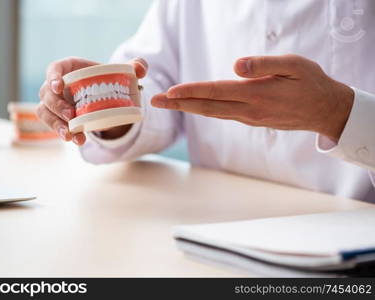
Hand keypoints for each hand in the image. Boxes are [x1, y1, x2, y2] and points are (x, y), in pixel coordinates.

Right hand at [37, 57, 147, 145]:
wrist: (107, 98)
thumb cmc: (110, 80)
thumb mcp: (124, 72)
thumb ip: (136, 66)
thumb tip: (140, 69)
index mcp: (69, 68)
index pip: (54, 68)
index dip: (53, 76)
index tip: (59, 86)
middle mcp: (57, 85)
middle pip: (47, 93)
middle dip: (56, 105)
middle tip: (70, 115)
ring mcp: (54, 103)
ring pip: (45, 112)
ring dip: (55, 124)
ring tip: (70, 134)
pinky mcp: (57, 118)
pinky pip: (53, 125)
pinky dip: (62, 133)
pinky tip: (77, 140)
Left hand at [151, 54, 353, 140]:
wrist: (324, 110)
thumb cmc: (311, 84)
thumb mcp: (294, 66)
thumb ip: (264, 65)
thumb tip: (235, 66)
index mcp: (256, 94)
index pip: (215, 92)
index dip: (191, 91)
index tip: (170, 91)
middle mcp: (248, 110)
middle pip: (206, 106)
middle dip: (179, 103)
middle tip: (155, 101)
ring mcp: (249, 118)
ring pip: (212, 113)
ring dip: (188, 108)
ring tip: (169, 104)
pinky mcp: (251, 120)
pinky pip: (223, 115)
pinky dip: (204, 110)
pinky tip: (195, 107)